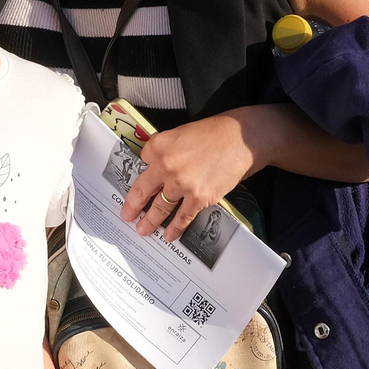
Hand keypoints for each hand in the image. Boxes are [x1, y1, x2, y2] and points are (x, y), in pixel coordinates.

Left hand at [120, 112, 259, 242]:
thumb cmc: (215, 133)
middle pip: (143, 190)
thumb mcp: (181, 133)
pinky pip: (183, 217)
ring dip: (150, 221)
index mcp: (159, 146)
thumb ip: (166, 149)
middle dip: (133, 206)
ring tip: (143, 230)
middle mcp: (166, 165)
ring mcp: (181, 184)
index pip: (141, 161)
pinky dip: (175, 228)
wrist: (242, 139)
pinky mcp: (199, 198)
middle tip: (126, 216)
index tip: (135, 185)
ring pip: (160, 207)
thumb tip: (157, 165)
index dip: (141, 170)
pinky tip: (169, 235)